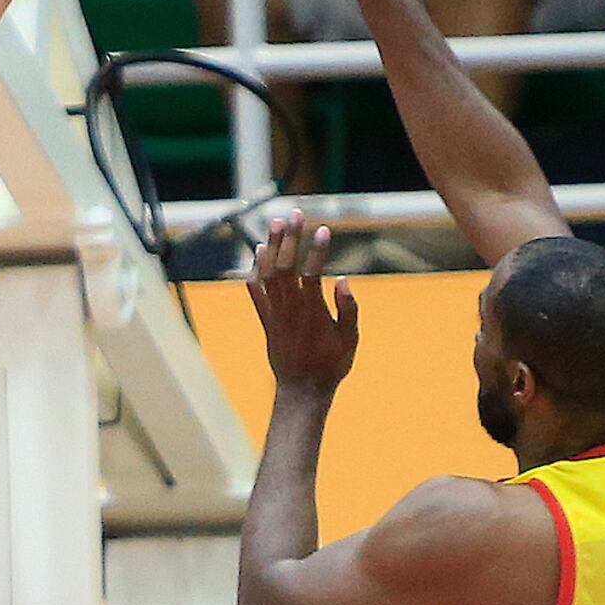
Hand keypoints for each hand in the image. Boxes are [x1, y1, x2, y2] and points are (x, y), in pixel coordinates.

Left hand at [249, 213, 359, 393]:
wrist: (301, 391)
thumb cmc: (330, 365)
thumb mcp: (349, 340)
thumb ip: (349, 310)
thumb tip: (344, 281)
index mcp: (313, 313)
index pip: (312, 274)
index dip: (316, 251)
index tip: (323, 229)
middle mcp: (290, 310)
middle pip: (286, 267)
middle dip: (290, 238)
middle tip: (295, 213)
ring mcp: (275, 314)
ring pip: (269, 275)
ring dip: (272, 246)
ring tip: (275, 222)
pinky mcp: (266, 320)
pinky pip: (256, 293)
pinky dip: (254, 271)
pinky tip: (257, 251)